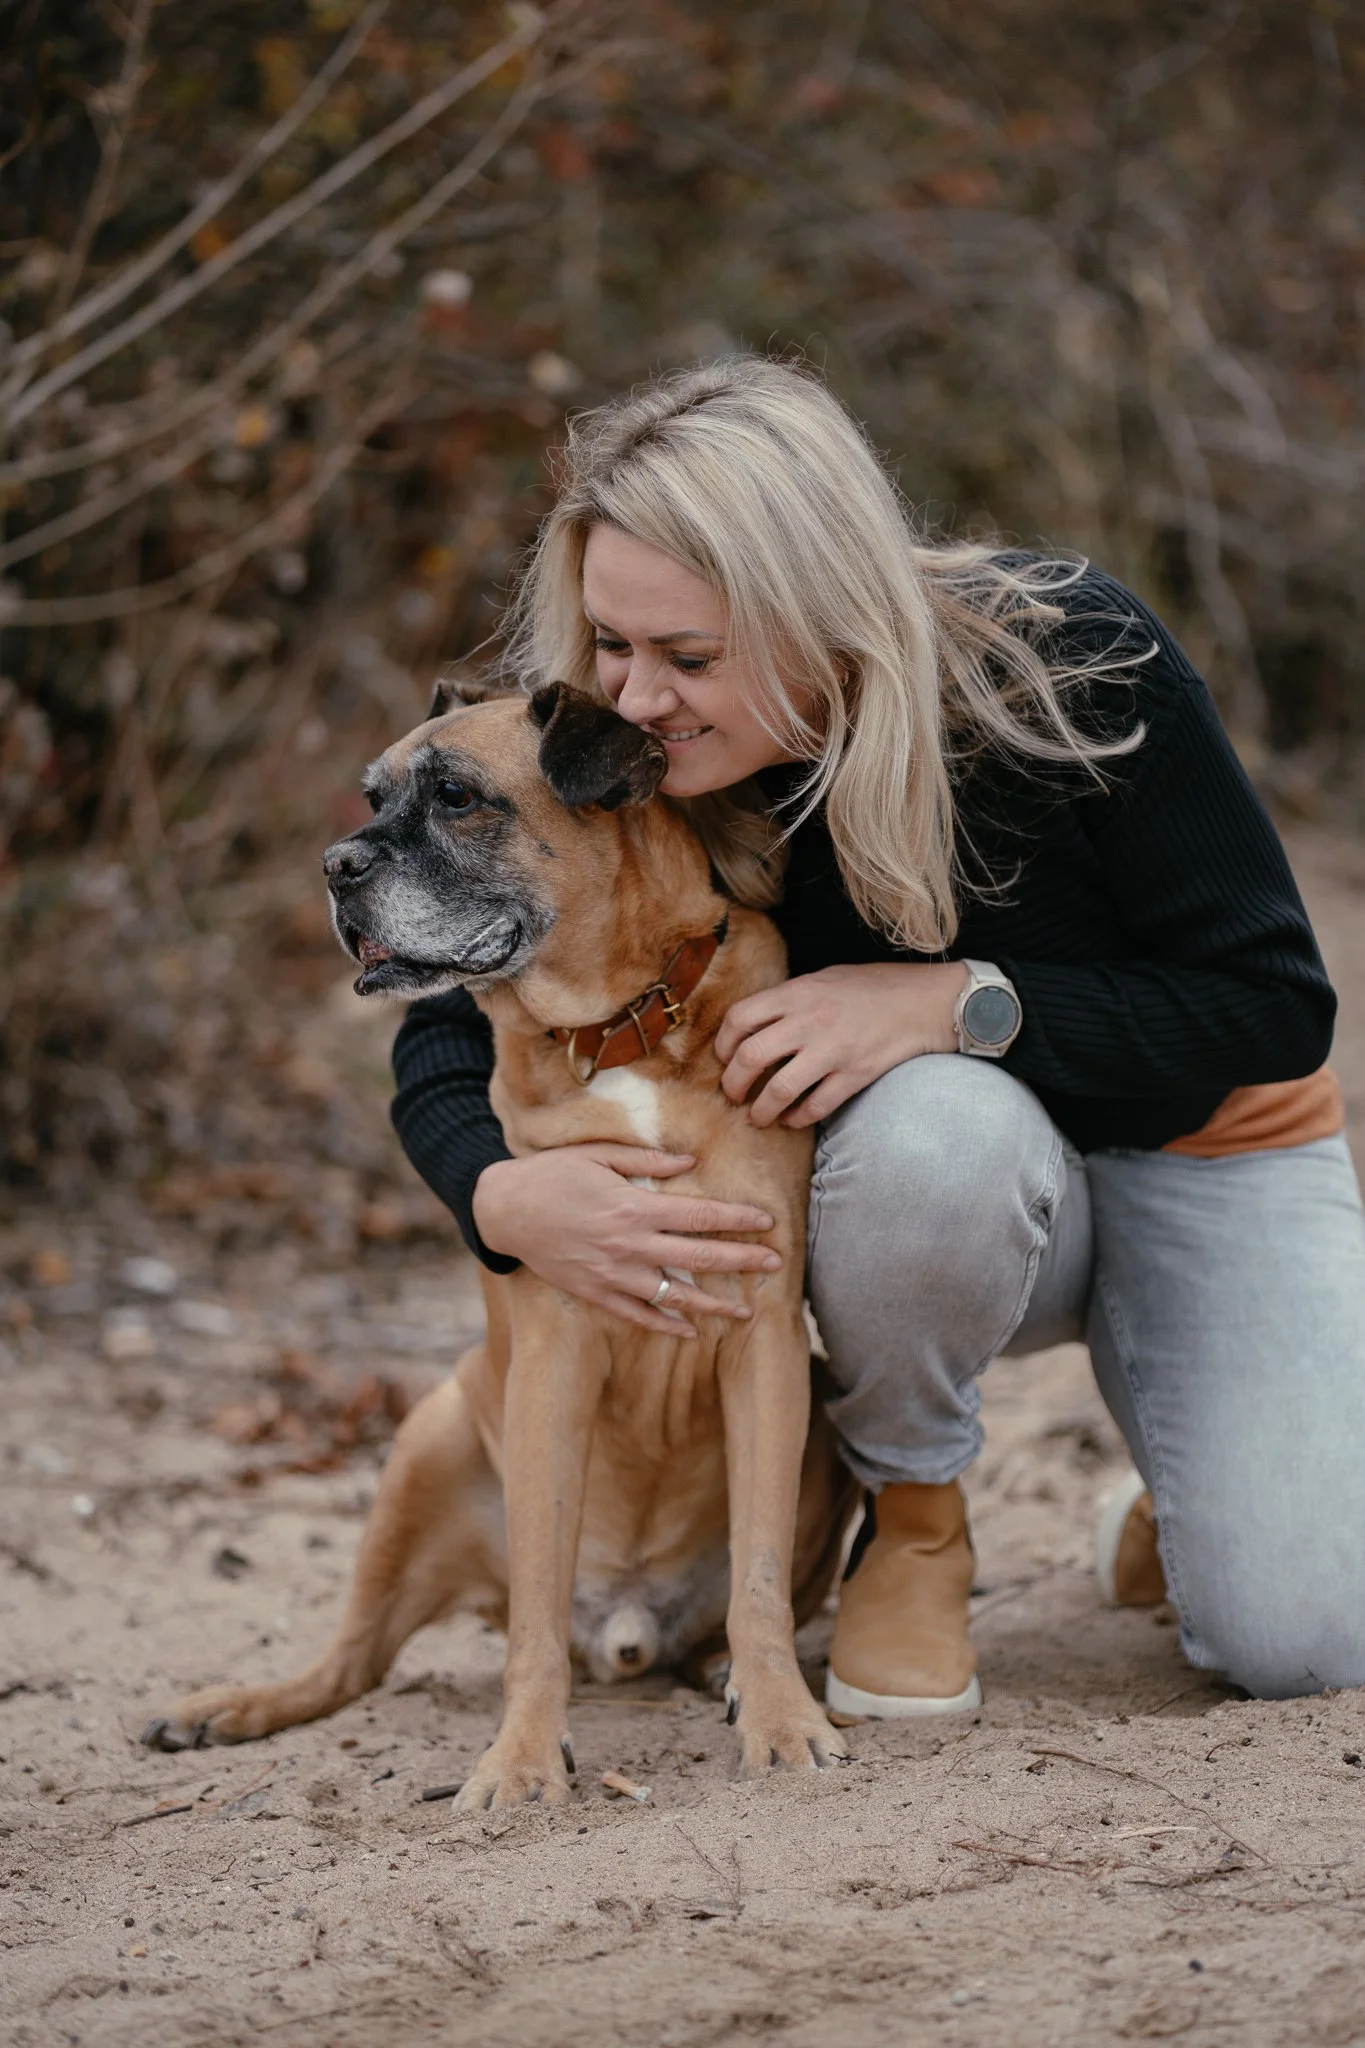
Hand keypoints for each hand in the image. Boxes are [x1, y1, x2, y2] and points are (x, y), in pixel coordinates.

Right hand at [471, 1145, 782, 1335]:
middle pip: (697, 1258)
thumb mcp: (598, 1154)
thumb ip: (646, 1158)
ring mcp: (612, 1274)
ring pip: (674, 1296)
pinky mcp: (595, 1294)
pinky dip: (666, 1325)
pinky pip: (638, 1314)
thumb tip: (691, 1162)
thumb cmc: (552, 1173)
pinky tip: (691, 1331)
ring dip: (713, 1306)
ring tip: (746, 1314)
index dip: (736, 1219)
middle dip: (741, 1262)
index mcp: (632, 1206)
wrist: (504, 1209)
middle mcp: (628, 1245)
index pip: (699, 1215)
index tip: (767, 1223)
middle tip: (776, 1266)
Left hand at [715, 962, 967, 1128]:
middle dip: (732, 1084)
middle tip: (733, 1094)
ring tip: (757, 1117)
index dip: (722, 1043)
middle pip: (750, 1057)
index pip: (740, 1018)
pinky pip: (816, 1106)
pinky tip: (793, 1119)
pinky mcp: (855, 1075)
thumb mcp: (824, 978)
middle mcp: (810, 1021)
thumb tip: (753, 1024)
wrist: (924, 1002)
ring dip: (761, 1110)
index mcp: (798, 992)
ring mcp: (833, 1050)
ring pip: (778, 1090)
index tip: (724, 1058)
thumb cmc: (873, 987)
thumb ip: (789, 999)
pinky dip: (798, 1118)